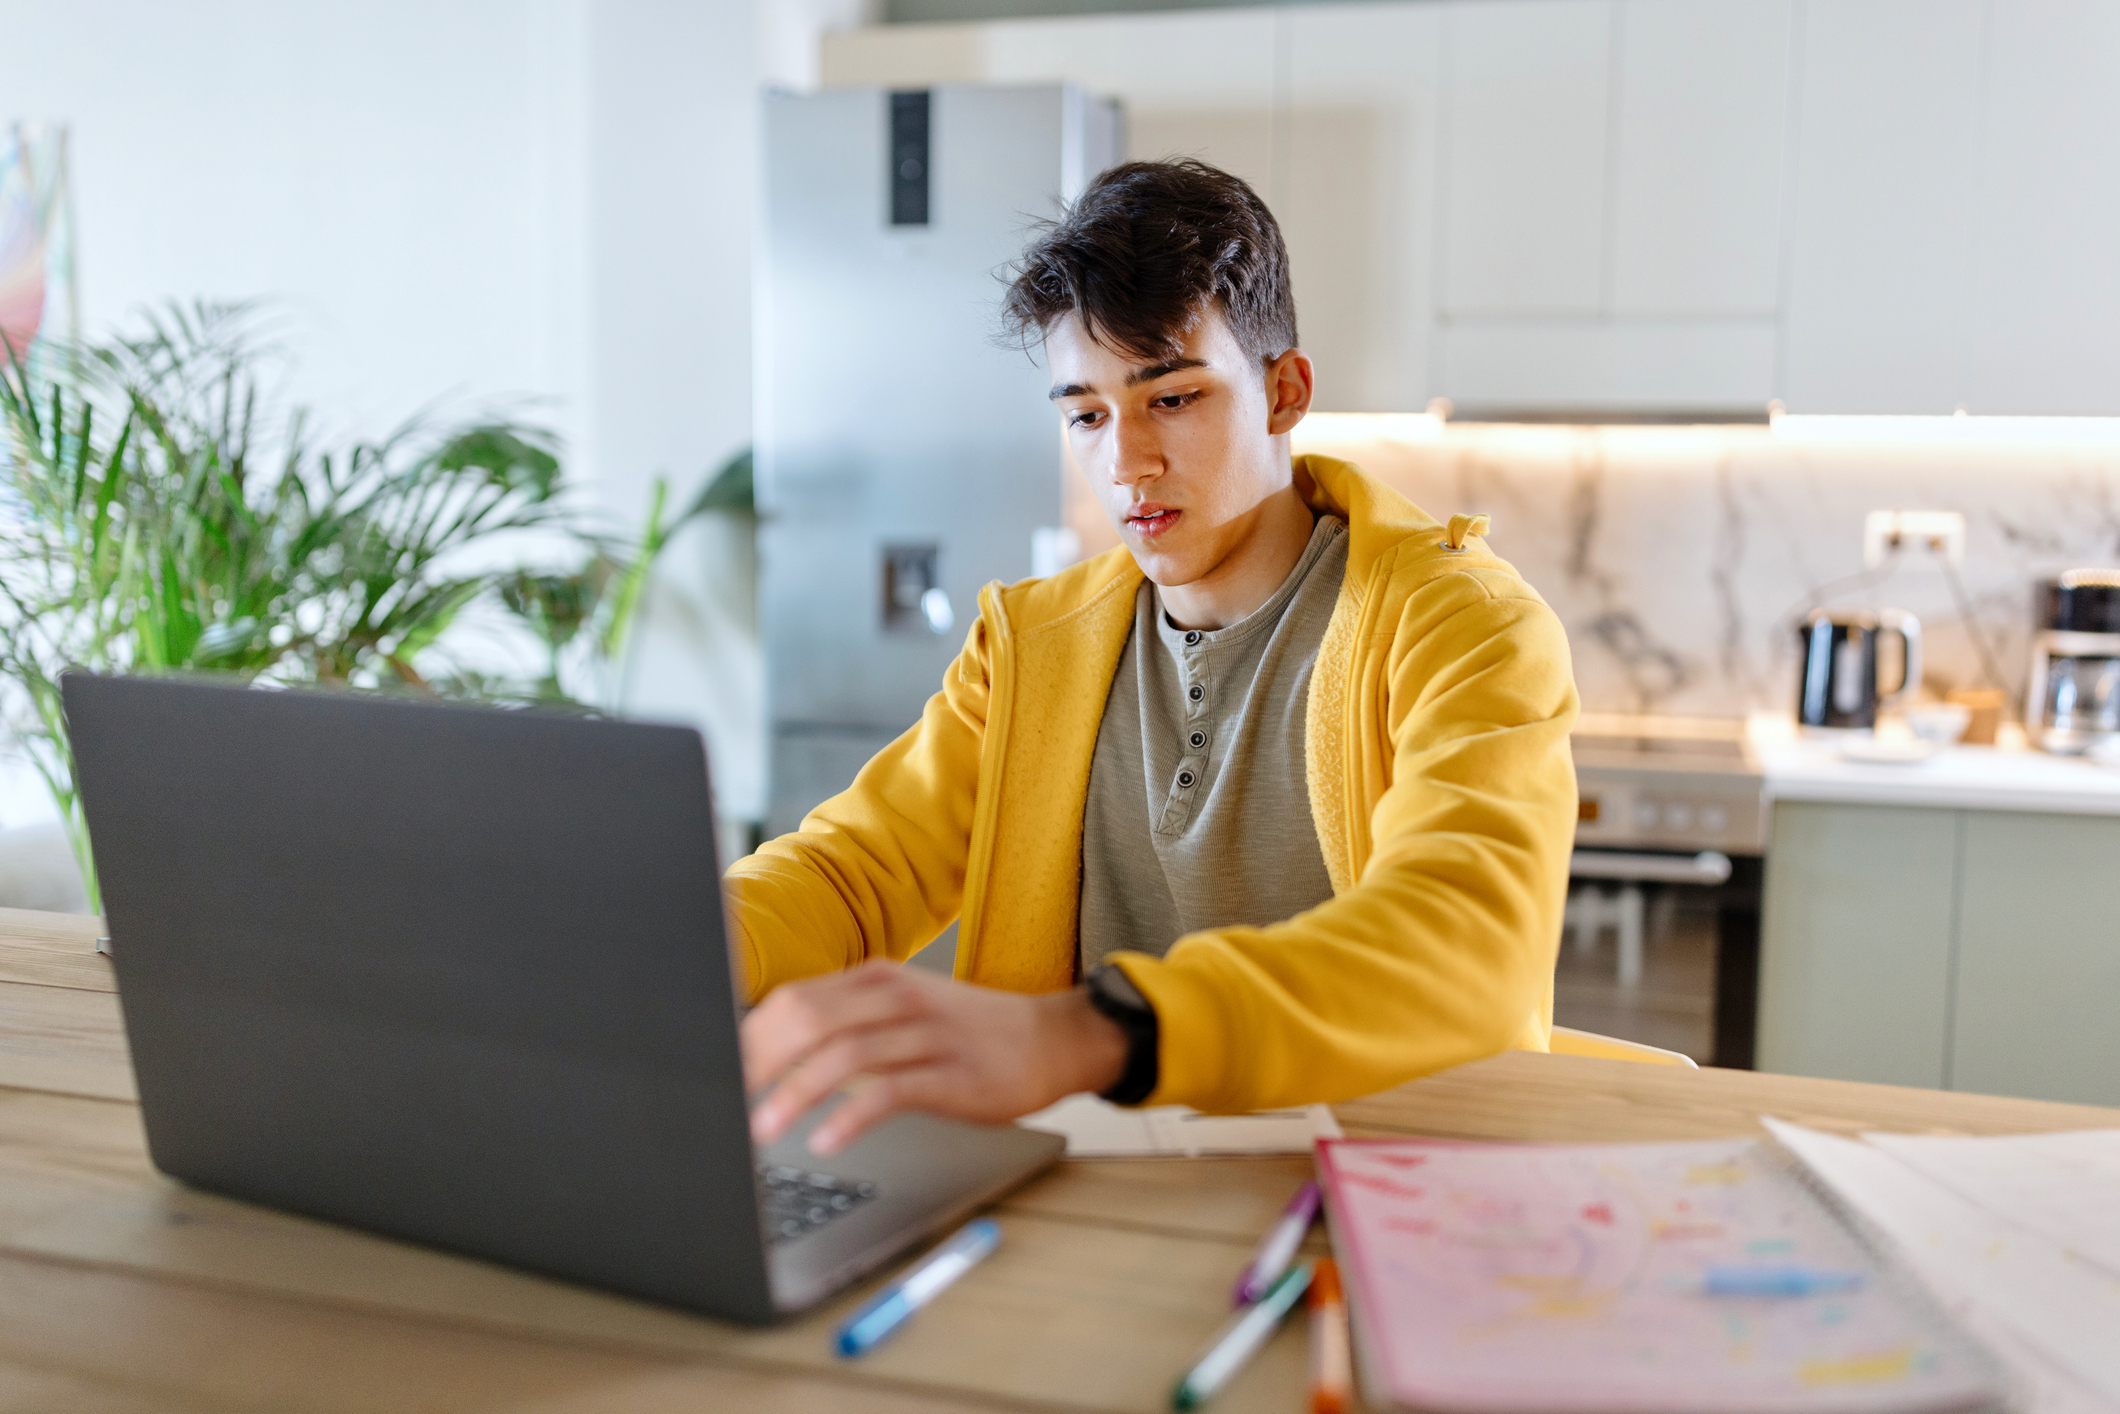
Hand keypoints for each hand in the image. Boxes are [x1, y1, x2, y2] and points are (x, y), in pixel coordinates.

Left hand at [741, 960, 1130, 1154]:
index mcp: (876, 980)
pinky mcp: (952, 1074)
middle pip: (810, 1020)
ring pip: (844, 1055)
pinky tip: (828, 1140)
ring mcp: (926, 1034)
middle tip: (726, 1103)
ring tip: (763, 1129)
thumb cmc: (967, 1034)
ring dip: (795, 1094)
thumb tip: (771, 1053)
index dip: (749, 1037)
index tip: (716, 1073)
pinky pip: (891, 1093)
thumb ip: (846, 1024)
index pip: (795, 1000)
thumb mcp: (902, 1012)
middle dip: (759, 1063)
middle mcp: (896, 998)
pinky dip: (851, 1117)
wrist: (1051, 1040)